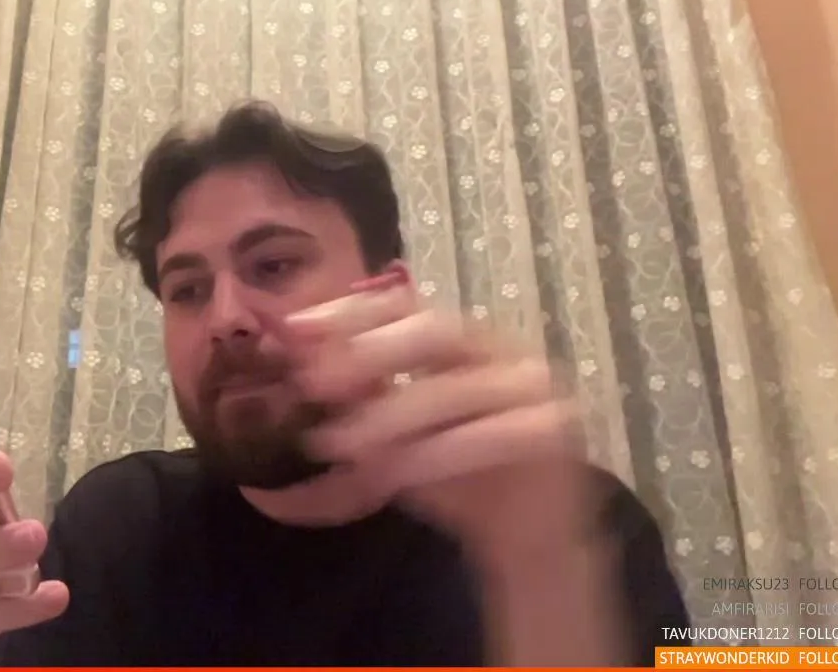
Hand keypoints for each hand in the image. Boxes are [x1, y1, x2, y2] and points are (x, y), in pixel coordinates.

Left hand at [284, 282, 597, 568]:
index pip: (401, 302)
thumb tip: (288, 370)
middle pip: (434, 330)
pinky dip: (431, 455)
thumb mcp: (390, 435)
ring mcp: (531, 387)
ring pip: (454, 389)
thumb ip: (352, 401)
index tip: (291, 331)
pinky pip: (486, 437)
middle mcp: (498, 349)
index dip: (345, 312)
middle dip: (368, 352)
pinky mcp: (549, 432)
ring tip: (334, 444)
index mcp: (458, 338)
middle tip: (311, 383)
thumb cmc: (454, 475)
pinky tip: (389, 475)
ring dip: (389, 414)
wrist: (526, 535)